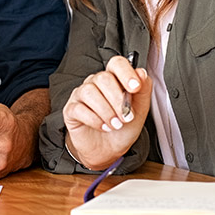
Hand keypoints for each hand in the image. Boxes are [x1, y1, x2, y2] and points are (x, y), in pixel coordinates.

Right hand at [62, 55, 151, 170]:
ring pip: (89, 92)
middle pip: (103, 78)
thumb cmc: (122, 128)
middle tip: (126, 117)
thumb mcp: (140, 111)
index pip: (116, 63)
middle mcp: (95, 83)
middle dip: (118, 100)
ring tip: (115, 125)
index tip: (135, 88)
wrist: (108, 150)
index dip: (126, 73)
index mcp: (114, 79)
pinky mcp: (71, 110)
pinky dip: (94, 120)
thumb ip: (143, 91)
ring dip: (106, 111)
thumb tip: (141, 73)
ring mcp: (81, 95)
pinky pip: (79, 109)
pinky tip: (103, 127)